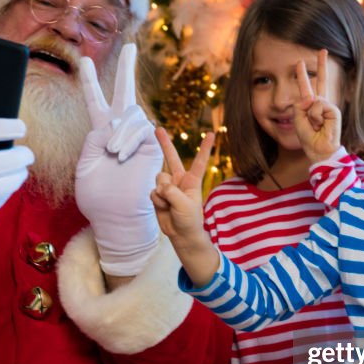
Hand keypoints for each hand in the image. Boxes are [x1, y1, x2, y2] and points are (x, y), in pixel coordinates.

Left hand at [75, 43, 162, 276]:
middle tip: (129, 47)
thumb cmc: (97, 199)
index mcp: (99, 135)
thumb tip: (108, 126)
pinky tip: (122, 154)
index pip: (95, 102)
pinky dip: (129, 139)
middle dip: (126, 68)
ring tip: (113, 153)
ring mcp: (137, 139)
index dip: (91, 82)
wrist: (116, 216)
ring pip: (131, 114)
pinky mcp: (151, 148)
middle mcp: (119, 132)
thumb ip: (92, 142)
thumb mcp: (85, 167)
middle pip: (124, 92)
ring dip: (119, 131)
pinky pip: (142, 129)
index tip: (86, 61)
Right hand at [151, 128, 219, 286]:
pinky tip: (164, 208)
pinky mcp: (158, 195)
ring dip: (162, 192)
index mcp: (192, 181)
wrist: (181, 235)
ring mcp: (168, 187)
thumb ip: (172, 192)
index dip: (205, 147)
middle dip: (164, 143)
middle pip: (171, 158)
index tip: (211, 133)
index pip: (199, 160)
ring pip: (159, 178)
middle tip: (157, 128)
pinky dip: (157, 201)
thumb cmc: (189, 220)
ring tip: (169, 204)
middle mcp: (179, 180)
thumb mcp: (185, 205)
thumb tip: (160, 185)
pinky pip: (153, 192)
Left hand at [292, 50, 342, 163]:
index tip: (301, 62)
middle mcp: (321, 103)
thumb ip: (300, 106)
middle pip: (322, 80)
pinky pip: (319, 106)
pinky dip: (316, 116)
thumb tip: (310, 97)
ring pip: (314, 100)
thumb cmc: (309, 138)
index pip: (308, 86)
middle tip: (323, 50)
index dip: (304, 75)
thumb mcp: (298, 120)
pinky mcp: (334, 110)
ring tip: (315, 125)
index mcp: (311, 105)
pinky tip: (321, 124)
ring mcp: (329, 106)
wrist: (319, 150)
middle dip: (322, 64)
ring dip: (310, 115)